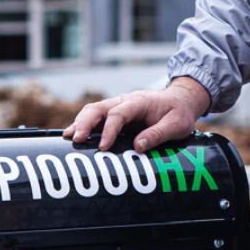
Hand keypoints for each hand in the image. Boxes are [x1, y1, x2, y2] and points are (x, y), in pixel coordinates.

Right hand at [62, 77, 210, 152]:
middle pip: (98, 108)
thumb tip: (138, 146)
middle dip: (84, 123)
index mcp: (139, 102)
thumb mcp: (177, 125)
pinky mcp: (115, 114)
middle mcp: (124, 101)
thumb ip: (158, 134)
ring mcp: (118, 106)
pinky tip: (75, 137)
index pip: (118, 114)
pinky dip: (84, 126)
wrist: (181, 101)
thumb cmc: (179, 113)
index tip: (103, 148)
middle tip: (75, 139)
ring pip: (93, 111)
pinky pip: (96, 117)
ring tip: (69, 138)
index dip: (108, 131)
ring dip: (80, 123)